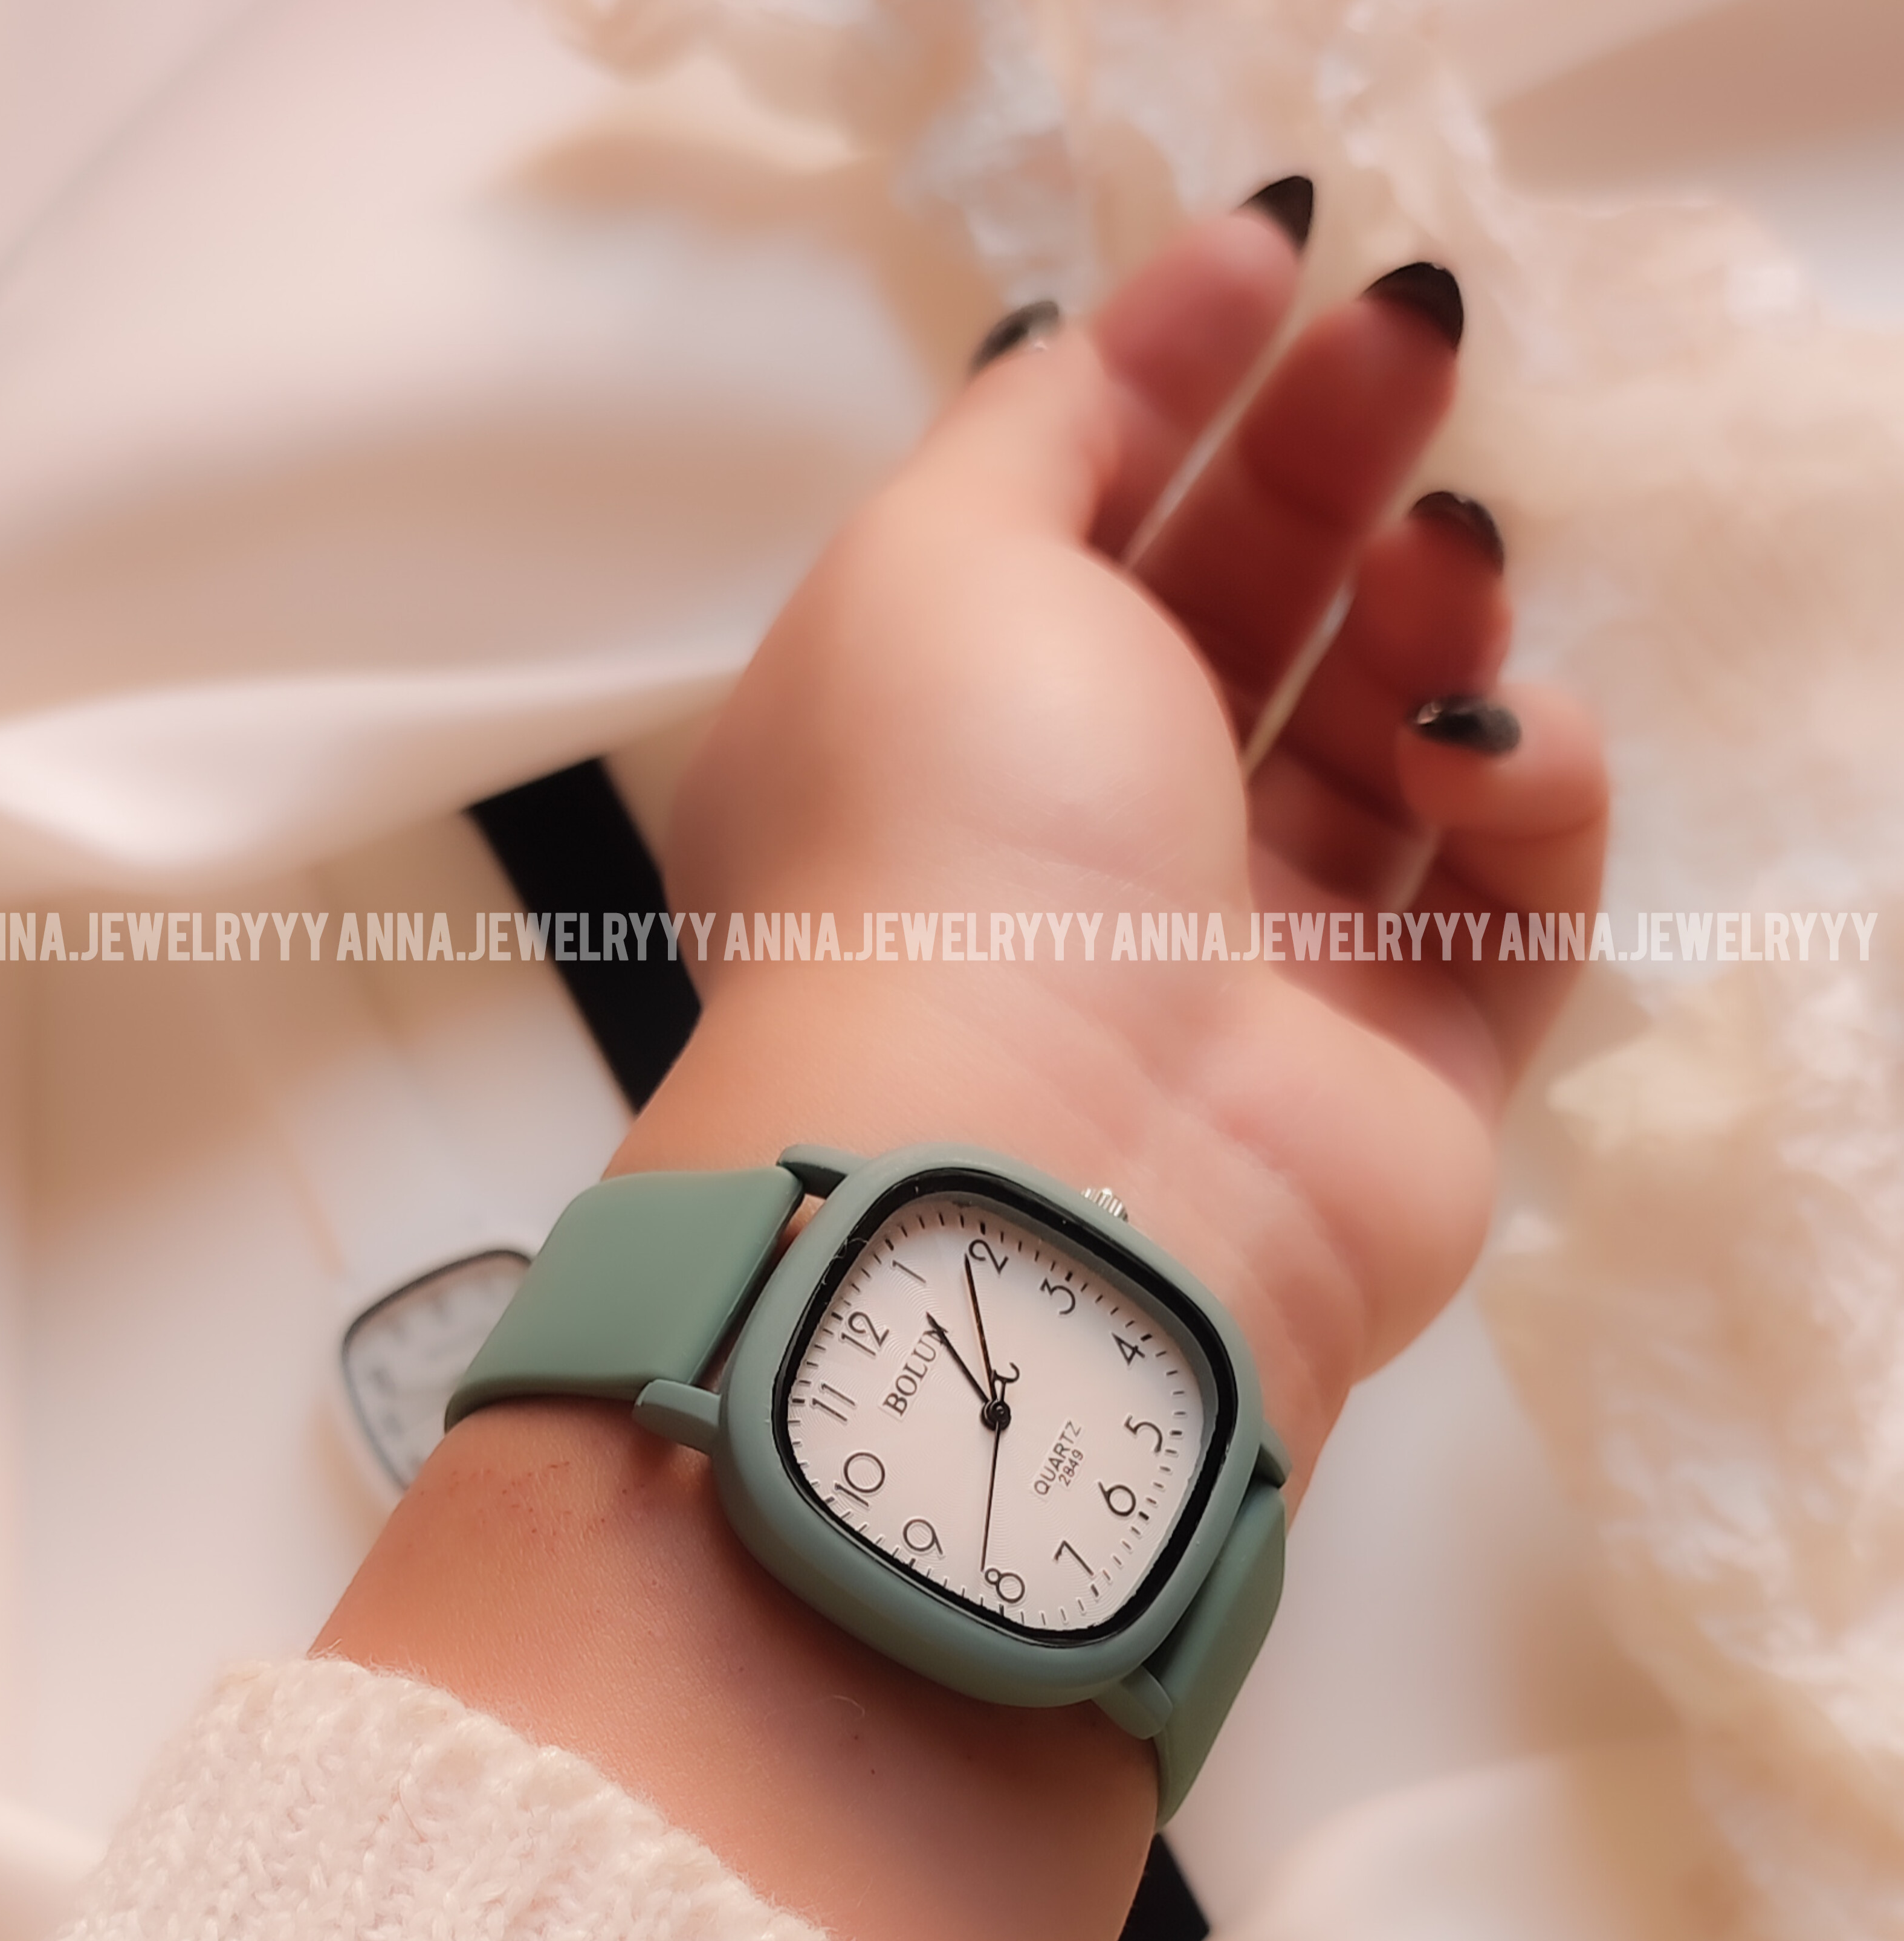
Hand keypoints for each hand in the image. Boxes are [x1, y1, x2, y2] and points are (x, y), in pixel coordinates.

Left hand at [329, 204, 1607, 1940]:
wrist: (1045, 1169)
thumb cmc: (954, 836)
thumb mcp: (930, 561)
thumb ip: (1025, 435)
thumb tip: (1087, 348)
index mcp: (961, 738)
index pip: (1089, 522)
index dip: (1179, 376)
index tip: (1281, 257)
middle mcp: (1100, 853)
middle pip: (1249, 616)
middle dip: (1331, 458)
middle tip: (1416, 336)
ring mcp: (1261, 968)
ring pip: (1389, 744)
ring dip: (1429, 620)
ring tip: (1436, 568)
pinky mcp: (1409, 1065)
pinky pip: (1509, 892)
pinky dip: (1525, 791)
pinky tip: (1488, 750)